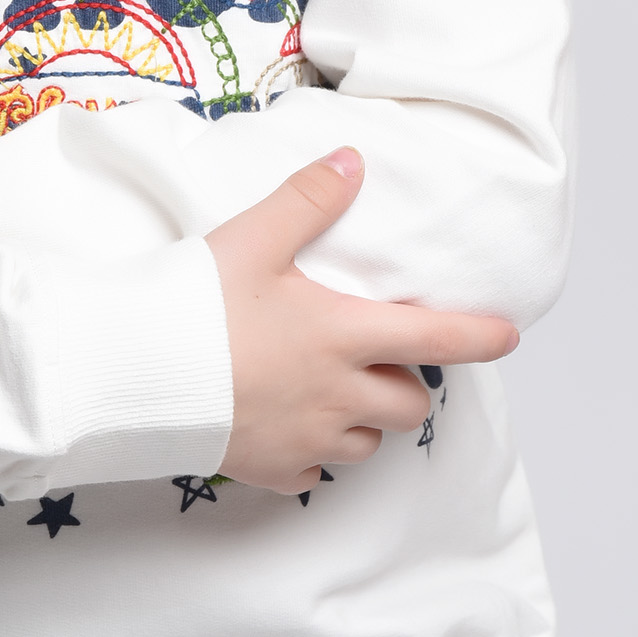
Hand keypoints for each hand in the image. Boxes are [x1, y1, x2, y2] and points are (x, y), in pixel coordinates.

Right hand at [207, 149, 518, 495]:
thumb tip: (353, 163)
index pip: (436, 340)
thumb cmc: (192, 303)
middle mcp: (336, 396)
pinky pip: (314, 473)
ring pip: (367, 444)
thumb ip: (308, 201)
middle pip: (409, 404)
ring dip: (363, 420)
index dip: (480, 338)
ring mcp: (305, 440)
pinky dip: (313, 454)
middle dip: (406, 383)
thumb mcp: (252, 239)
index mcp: (341, 335)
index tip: (507, 336)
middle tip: (377, 357)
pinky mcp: (270, 469)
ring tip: (330, 391)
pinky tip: (287, 427)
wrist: (130, 372)